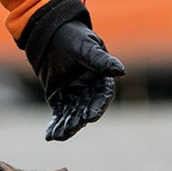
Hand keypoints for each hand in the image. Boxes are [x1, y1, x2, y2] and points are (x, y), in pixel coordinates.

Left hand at [21, 0, 123, 142]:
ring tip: (58, 136)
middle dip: (78, 120)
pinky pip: (59, 114)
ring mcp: (75, 96)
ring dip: (66, 126)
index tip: (91, 117)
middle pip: (86, 109)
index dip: (97, 107)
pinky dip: (55, 125)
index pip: (102, 96)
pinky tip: (50, 136)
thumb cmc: (72, 37)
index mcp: (101, 78)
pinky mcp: (60, 99)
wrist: (51, 34)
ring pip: (73, 115)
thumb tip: (121, 71)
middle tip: (71, 129)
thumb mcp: (86, 47)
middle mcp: (90, 90)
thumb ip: (101, 60)